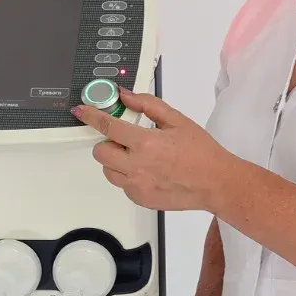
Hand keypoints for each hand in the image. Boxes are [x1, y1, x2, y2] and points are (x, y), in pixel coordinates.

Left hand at [71, 89, 229, 211]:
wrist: (215, 183)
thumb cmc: (200, 151)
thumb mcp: (177, 120)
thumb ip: (148, 105)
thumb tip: (124, 96)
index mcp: (146, 143)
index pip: (108, 126)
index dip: (91, 116)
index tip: (81, 111)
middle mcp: (137, 166)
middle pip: (100, 152)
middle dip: (107, 142)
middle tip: (125, 139)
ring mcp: (136, 186)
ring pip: (108, 170)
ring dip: (115, 160)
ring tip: (138, 156)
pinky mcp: (139, 199)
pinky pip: (121, 184)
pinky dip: (127, 175)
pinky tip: (147, 171)